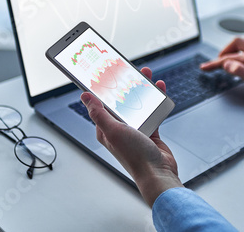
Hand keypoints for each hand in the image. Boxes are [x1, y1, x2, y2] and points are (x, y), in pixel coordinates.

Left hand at [80, 67, 182, 206]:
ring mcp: (135, 129)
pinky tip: (159, 90)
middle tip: (129, 69)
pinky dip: (155, 100)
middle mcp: (119, 128)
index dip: (103, 87)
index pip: (102, 103)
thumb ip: (99, 114)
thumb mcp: (113, 131)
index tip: (105, 72)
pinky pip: (152, 111)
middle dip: (125, 84)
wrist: (158, 173)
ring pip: (138, 103)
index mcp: (106, 128)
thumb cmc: (135, 156)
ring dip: (142, 89)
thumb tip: (85, 97)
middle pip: (122, 100)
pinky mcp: (150, 131)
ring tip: (146, 74)